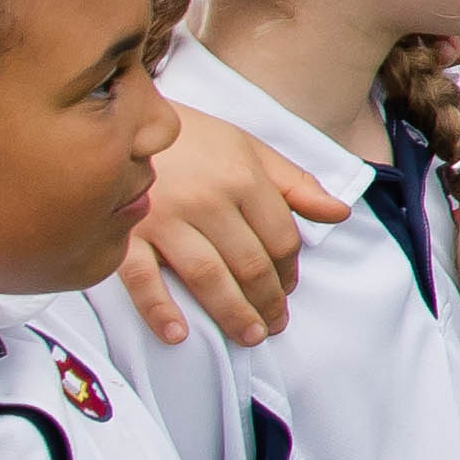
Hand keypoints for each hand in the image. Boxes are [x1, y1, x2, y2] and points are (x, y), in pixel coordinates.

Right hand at [118, 115, 342, 346]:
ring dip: (232, 313)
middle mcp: (206, 200)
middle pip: (249, 262)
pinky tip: (178, 334)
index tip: (288, 289)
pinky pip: (141, 278)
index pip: (280, 238)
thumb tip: (340, 214)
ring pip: (206, 276)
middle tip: (273, 326)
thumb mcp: (250, 149)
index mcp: (242, 178)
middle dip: (267, 300)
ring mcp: (162, 218)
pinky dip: (159, 308)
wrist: (119, 122)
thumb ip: (295, 185)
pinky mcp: (123, 234)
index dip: (290, 270)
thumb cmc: (192, 139)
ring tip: (250, 336)